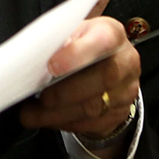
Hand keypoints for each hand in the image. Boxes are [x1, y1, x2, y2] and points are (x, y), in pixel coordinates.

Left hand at [20, 16, 139, 140]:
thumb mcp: (72, 33)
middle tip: (40, 95)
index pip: (102, 40)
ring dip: (57, 113)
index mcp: (112, 33)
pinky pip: (91, 124)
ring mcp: (126, 90)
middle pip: (103, 78)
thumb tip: (38, 53)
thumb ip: (60, 39)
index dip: (77, 54)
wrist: (106, 66)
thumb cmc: (83, 47)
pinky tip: (46, 118)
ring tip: (32, 112)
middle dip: (65, 91)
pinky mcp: (119, 114)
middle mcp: (126, 61)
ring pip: (94, 107)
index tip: (52, 65)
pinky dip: (63, 123)